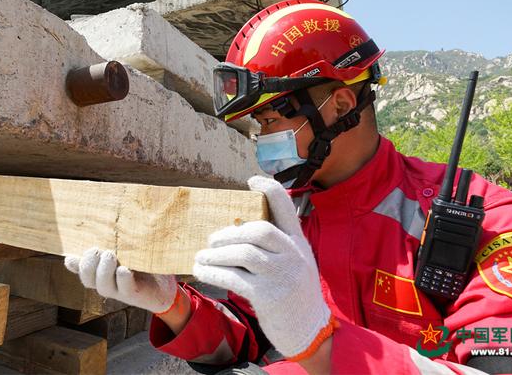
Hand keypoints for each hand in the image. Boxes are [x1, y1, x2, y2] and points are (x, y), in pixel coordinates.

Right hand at [65, 248, 177, 313]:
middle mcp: (106, 283)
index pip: (81, 269)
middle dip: (88, 264)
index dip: (75, 264)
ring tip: (110, 256)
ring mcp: (119, 290)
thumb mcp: (126, 251)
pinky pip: (125, 288)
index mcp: (101, 272)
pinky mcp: (135, 294)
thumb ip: (112, 242)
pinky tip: (123, 269)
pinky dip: (123, 279)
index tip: (73, 255)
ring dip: (104, 270)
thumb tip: (102, 225)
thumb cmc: (142, 263)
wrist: (165, 285)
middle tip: (98, 250)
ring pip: (103, 286)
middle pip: (88, 278)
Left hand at [193, 176, 335, 360]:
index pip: (286, 206)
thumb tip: (241, 230)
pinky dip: (214, 273)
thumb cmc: (296, 295)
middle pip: (257, 230)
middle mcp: (293, 255)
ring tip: (201, 258)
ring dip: (216, 254)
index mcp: (299, 242)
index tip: (252, 180)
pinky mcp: (269, 296)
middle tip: (211, 241)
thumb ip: (279, 246)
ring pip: (243, 253)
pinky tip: (202, 273)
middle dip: (229, 233)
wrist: (310, 331)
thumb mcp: (297, 263)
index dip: (269, 189)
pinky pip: (234, 278)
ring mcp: (282, 275)